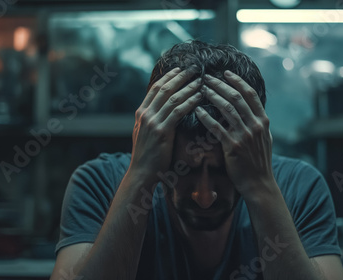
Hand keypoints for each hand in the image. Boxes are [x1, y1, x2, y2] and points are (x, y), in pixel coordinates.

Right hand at [128, 67, 201, 184]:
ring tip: (201, 80)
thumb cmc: (147, 156)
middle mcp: (145, 114)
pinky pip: (178, 112)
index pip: (155, 88)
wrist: (141, 173)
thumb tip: (161, 109)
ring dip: (188, 87)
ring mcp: (152, 122)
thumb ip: (150, 120)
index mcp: (141, 113)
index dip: (168, 77)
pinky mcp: (161, 131)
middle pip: (164, 88)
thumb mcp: (144, 134)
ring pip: (172, 98)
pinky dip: (190, 102)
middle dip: (181, 76)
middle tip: (195, 68)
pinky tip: (199, 97)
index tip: (180, 69)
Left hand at [194, 71, 274, 194]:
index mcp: (263, 121)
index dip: (238, 81)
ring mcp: (244, 135)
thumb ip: (257, 123)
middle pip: (237, 98)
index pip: (250, 94)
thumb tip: (249, 108)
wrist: (259, 183)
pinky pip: (217, 128)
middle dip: (221, 85)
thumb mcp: (264, 138)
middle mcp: (255, 125)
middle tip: (207, 77)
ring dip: (212, 96)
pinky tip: (197, 110)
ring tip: (201, 89)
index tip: (226, 73)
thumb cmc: (259, 161)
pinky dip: (206, 117)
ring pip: (227, 109)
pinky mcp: (233, 146)